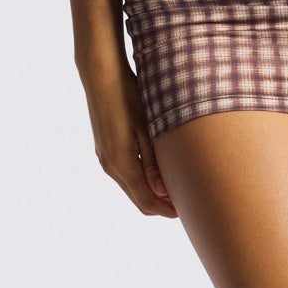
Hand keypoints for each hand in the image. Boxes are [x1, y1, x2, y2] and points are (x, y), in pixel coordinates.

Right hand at [81, 54, 178, 219]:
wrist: (102, 77)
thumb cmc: (128, 98)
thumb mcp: (146, 129)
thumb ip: (153, 164)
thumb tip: (163, 193)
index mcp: (121, 164)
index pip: (146, 201)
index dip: (166, 210)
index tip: (186, 210)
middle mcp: (110, 166)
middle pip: (138, 199)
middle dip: (160, 205)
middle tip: (184, 203)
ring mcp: (105, 157)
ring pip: (130, 188)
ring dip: (150, 193)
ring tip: (174, 188)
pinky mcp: (104, 148)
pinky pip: (124, 175)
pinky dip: (140, 181)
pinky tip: (155, 172)